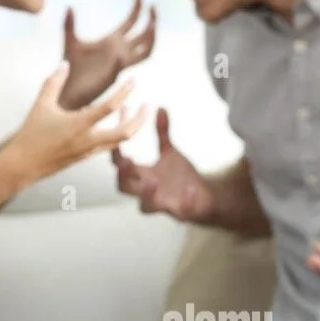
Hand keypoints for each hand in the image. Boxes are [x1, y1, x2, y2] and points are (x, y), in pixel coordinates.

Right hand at [3, 61, 148, 182]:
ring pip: (119, 140)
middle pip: (126, 132)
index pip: (110, 107)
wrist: (22, 166)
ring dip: (129, 125)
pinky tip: (110, 122)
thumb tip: (64, 64)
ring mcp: (88, 151)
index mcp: (79, 124)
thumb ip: (54, 82)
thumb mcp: (41, 105)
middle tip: (149, 105)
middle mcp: (88, 140)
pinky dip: (115, 132)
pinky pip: (108, 145)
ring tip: (130, 109)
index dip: (125, 92)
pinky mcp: (85, 157)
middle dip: (141, 118)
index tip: (133, 80)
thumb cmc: (30, 134)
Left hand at [59, 0, 155, 109]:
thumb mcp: (70, 41)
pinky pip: (123, 65)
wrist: (67, 89)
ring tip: (152, 24)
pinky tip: (120, 53)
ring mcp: (120, 63)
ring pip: (145, 50)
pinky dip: (125, 58)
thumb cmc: (70, 67)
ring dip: (150, 38)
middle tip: (153, 6)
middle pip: (143, 33)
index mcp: (112, 40)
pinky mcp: (113, 75)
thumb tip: (69, 5)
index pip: (131, 21)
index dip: (137, 7)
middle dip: (150, 19)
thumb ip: (69, 24)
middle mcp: (120, 51)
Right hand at [113, 108, 213, 222]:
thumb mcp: (170, 152)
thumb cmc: (180, 177)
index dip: (115, 151)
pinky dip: (185, 201)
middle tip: (126, 161)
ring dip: (147, 193)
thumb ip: (162, 132)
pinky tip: (191, 189)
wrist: (204, 198)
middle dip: (123, 175)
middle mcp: (147, 191)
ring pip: (146, 206)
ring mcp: (163, 204)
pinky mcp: (181, 213)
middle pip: (124, 187)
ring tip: (154, 180)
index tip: (115, 135)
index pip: (120, 165)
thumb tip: (159, 108)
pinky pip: (181, 211)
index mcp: (142, 175)